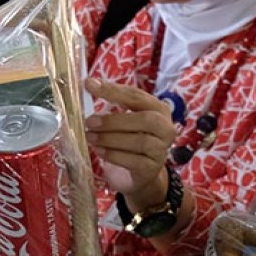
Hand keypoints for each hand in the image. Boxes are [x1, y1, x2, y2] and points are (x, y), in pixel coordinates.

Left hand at [84, 77, 175, 207]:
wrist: (142, 172)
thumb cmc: (131, 139)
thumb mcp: (126, 119)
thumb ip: (113, 102)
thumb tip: (90, 83)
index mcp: (158, 109)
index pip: (136, 95)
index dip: (113, 90)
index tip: (89, 85)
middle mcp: (165, 127)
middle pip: (144, 119)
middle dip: (114, 120)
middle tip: (90, 122)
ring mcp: (161, 149)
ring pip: (139, 141)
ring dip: (110, 139)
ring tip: (90, 137)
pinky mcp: (152, 168)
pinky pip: (134, 161)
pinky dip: (114, 155)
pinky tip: (100, 151)